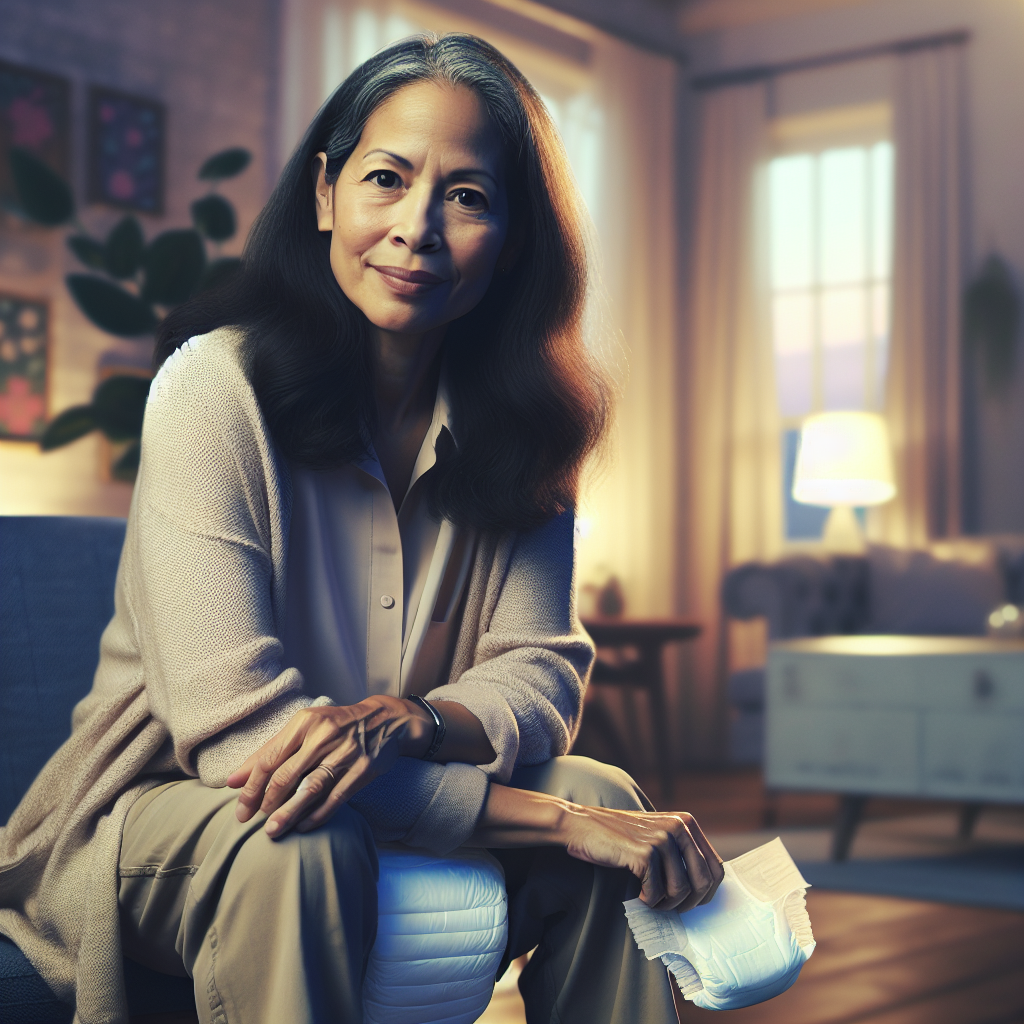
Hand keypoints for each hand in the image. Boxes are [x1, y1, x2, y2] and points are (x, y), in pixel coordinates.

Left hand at [226, 696, 433, 837]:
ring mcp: (345, 754)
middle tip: (252, 822)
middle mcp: (323, 736)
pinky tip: (303, 826)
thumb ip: (269, 751)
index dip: (251, 786)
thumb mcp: (303, 728)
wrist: (384, 720)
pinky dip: (317, 815)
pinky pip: (335, 797)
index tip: (241, 809)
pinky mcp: (362, 770)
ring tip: (272, 830)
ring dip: (288, 813)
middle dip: (265, 802)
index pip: (269, 758)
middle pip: (286, 775)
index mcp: (305, 723)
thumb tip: (232, 780)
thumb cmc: (335, 725)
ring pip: (309, 788)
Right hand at [560, 804, 723, 910]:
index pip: (716, 866)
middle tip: (672, 908)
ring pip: (681, 890)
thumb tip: (705, 886)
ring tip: (652, 901)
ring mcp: (661, 839)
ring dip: (667, 905)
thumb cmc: (619, 836)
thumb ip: (680, 849)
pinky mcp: (644, 853)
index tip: (694, 903)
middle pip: (703, 881)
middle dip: (690, 903)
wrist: (583, 826)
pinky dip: (648, 901)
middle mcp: (678, 827)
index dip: (709, 892)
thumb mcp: (657, 833)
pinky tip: (639, 895)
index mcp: (685, 822)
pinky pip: (656, 892)